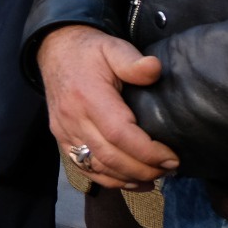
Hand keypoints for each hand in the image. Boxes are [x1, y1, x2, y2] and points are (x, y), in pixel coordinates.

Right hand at [37, 24, 177, 187]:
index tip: (172, 156)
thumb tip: (154, 69)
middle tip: (171, 168)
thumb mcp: (112, 47)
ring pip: (98, 167)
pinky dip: (111, 180)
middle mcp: (73, 118)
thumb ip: (132, 60)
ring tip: (157, 175)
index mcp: (88, 96)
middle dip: (145, 169)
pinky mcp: (61, 139)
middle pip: (110, 157)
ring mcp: (64, 131)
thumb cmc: (89, 51)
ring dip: (130, 178)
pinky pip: (85, 168)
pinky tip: (133, 181)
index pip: (119, 134)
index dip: (147, 151)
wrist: (54, 51)